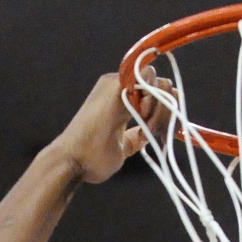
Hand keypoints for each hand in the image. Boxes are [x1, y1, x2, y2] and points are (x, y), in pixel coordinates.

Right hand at [57, 68, 170, 185]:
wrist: (73, 161)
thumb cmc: (92, 160)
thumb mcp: (121, 148)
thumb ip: (133, 139)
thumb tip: (144, 137)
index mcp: (122, 100)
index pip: (158, 94)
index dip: (167, 113)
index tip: (161, 136)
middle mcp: (121, 88)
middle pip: (163, 86)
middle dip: (168, 111)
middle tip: (156, 134)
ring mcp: (118, 83)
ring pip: (160, 82)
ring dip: (162, 108)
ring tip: (147, 129)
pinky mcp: (116, 84)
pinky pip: (149, 79)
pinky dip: (154, 100)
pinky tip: (142, 117)